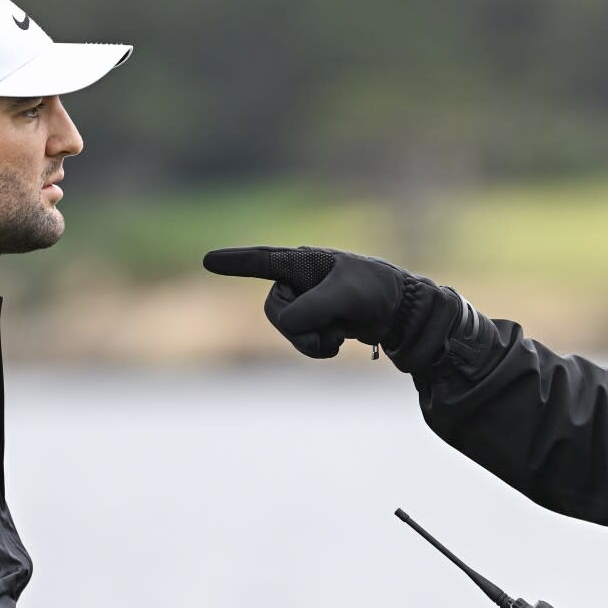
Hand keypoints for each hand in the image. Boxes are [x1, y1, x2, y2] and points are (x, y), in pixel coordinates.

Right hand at [201, 245, 458, 367]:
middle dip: (303, 325)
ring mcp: (302, 303)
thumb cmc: (375, 289)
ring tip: (341, 328)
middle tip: (334, 320)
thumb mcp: (348, 295)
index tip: (208, 260)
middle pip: (275, 313)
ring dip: (316, 339)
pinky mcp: (310, 323)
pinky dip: (321, 347)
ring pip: (289, 333)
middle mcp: (296, 280)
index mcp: (303, 261)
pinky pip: (302, 344)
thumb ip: (314, 306)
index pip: (263, 261)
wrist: (399, 311)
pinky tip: (341, 336)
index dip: (236, 262)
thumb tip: (287, 323)